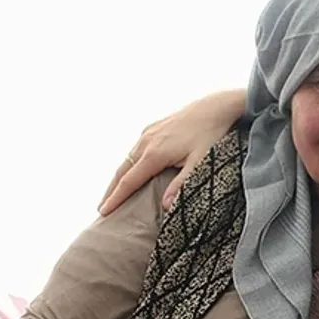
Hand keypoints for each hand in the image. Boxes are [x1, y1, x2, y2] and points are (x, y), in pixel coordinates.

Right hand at [98, 88, 248, 215]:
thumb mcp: (199, 162)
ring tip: (114, 193)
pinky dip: (129, 163)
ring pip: (128, 159)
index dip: (115, 198)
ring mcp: (149, 133)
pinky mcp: (154, 128)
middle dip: (111, 190)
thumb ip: (181, 185)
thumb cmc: (211, 134)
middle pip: (122, 171)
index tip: (104, 212)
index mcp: (154, 154)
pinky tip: (132, 170)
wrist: (216, 106)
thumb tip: (165, 206)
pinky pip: (135, 149)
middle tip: (102, 208)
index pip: (129, 182)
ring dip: (119, 176)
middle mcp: (146, 142)